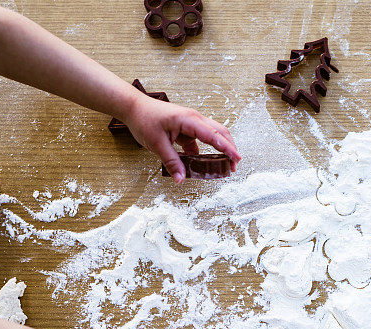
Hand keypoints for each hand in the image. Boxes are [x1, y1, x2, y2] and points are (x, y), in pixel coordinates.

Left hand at [124, 96, 240, 183]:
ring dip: (219, 149)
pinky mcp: (186, 128)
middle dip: (230, 148)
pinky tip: (200, 163)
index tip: (237, 159)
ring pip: (211, 136)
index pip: (214, 135)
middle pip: (220, 132)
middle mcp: (194, 119)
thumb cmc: (144, 119)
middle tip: (234, 165)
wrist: (133, 107)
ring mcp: (191, 123)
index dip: (227, 148)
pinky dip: (203, 151)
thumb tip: (181, 179)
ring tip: (223, 165)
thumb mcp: (156, 144)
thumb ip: (172, 162)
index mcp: (189, 120)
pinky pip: (199, 140)